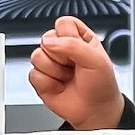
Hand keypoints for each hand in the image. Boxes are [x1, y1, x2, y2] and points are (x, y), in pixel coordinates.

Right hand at [28, 16, 124, 130]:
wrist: (95, 111)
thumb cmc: (101, 85)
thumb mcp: (96, 60)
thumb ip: (73, 45)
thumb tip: (48, 42)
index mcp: (78, 37)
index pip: (63, 23)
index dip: (68, 36)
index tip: (80, 51)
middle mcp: (62, 48)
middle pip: (46, 38)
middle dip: (61, 56)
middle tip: (74, 67)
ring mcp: (50, 63)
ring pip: (37, 56)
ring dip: (55, 71)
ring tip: (68, 78)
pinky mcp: (40, 79)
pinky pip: (33, 74)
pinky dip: (48, 83)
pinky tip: (60, 86)